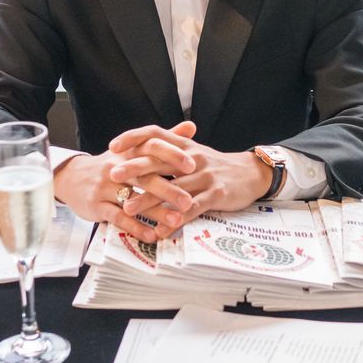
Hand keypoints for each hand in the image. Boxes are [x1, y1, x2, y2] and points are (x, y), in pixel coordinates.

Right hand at [53, 122, 200, 241]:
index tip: (193, 165)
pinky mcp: (96, 205)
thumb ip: (164, 140)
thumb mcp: (133, 151)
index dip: (172, 156)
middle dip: (169, 190)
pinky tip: (152, 235)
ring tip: (176, 221)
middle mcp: (116, 167)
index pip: (152, 148)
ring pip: (133, 199)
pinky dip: (136, 227)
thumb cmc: (111, 165)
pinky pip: (118, 217)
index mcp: (129, 152)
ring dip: (156, 212)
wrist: (72, 178)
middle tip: (189, 201)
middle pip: (145, 177)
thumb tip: (192, 126)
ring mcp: (105, 186)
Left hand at [106, 124, 273, 217]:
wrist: (251, 173)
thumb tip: (136, 154)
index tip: (112, 146)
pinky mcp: (216, 194)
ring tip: (129, 209)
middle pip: (160, 160)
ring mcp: (205, 176)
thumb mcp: (192, 154)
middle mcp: (193, 158)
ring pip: (173, 188)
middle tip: (112, 174)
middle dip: (134, 168)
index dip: (133, 137)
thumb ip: (168, 154)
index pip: (155, 133)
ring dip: (149, 199)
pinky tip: (161, 229)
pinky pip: (192, 208)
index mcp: (184, 145)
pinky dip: (175, 219)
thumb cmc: (215, 166)